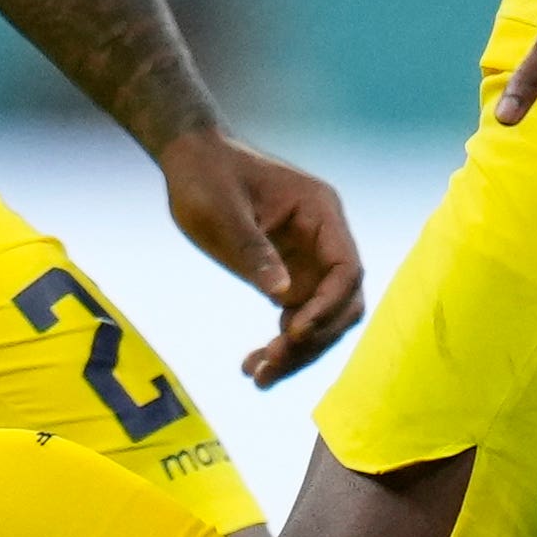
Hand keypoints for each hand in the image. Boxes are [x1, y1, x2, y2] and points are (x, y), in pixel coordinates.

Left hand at [158, 129, 365, 387]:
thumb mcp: (222, 212)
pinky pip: (296, 318)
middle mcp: (323, 238)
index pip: (346, 268)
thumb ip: (253, 251)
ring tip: (258, 377)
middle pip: (341, 301)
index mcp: (320, 211)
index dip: (327, 306)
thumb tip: (281, 298)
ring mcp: (307, 259)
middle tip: (271, 365)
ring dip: (298, 351)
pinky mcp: (288, 276)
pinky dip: (281, 344)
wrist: (190, 159)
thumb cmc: (207, 175)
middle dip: (313, 339)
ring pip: (321, 317)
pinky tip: (253, 366)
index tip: (292, 333)